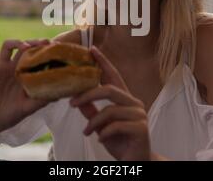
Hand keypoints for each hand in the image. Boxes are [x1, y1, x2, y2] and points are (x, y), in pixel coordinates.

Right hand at [0, 32, 50, 138]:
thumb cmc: (10, 115)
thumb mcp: (29, 108)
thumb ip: (41, 101)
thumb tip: (59, 95)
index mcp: (25, 74)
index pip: (35, 57)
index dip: (43, 50)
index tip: (54, 45)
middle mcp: (13, 68)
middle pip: (24, 48)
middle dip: (33, 43)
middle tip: (43, 42)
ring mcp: (0, 68)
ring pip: (7, 47)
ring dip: (16, 42)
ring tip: (25, 46)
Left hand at [69, 46, 151, 160]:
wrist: (137, 161)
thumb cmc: (120, 141)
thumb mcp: (101, 125)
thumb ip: (91, 111)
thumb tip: (76, 99)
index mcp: (125, 99)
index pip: (114, 76)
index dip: (103, 62)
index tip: (92, 50)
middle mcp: (134, 103)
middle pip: (110, 89)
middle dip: (88, 95)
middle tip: (71, 103)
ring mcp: (139, 115)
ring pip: (110, 110)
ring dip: (94, 122)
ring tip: (86, 132)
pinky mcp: (141, 129)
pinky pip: (116, 126)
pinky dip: (104, 133)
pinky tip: (100, 140)